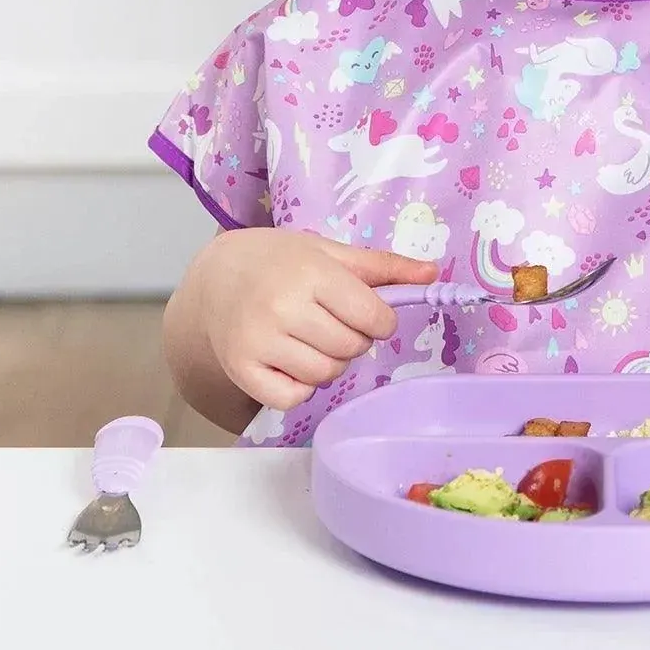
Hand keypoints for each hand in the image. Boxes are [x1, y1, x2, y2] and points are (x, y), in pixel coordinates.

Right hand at [187, 228, 438, 413]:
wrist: (215, 277)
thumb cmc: (279, 261)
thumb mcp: (328, 251)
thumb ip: (382, 265)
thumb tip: (434, 275)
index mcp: (310, 273)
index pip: (372, 316)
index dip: (380, 320)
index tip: (367, 314)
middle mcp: (282, 307)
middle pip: (350, 347)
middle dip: (354, 340)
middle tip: (334, 323)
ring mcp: (259, 341)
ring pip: (325, 374)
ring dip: (330, 363)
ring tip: (313, 340)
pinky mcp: (241, 369)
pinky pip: (292, 397)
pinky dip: (300, 387)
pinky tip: (292, 361)